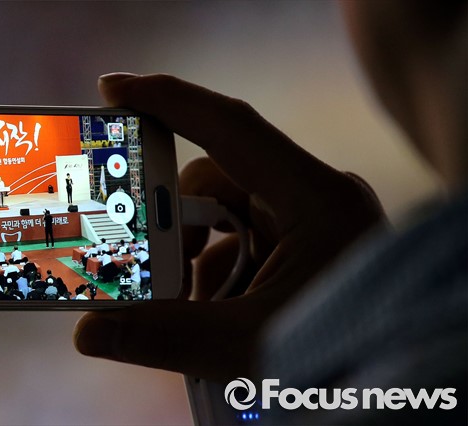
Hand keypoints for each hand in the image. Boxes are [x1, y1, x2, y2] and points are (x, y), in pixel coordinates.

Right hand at [74, 74, 385, 380]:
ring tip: (186, 308)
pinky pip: (242, 247)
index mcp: (315, 200)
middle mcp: (313, 201)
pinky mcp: (305, 252)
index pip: (229, 127)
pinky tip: (217, 317)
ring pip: (225, 220)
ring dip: (195, 261)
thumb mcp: (251, 344)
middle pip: (215, 183)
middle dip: (173, 224)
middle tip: (136, 259)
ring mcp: (310, 226)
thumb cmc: (349, 360)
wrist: (407, 386)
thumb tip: (89, 331)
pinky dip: (217, 277)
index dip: (167, 101)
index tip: (113, 90)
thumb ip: (167, 336)